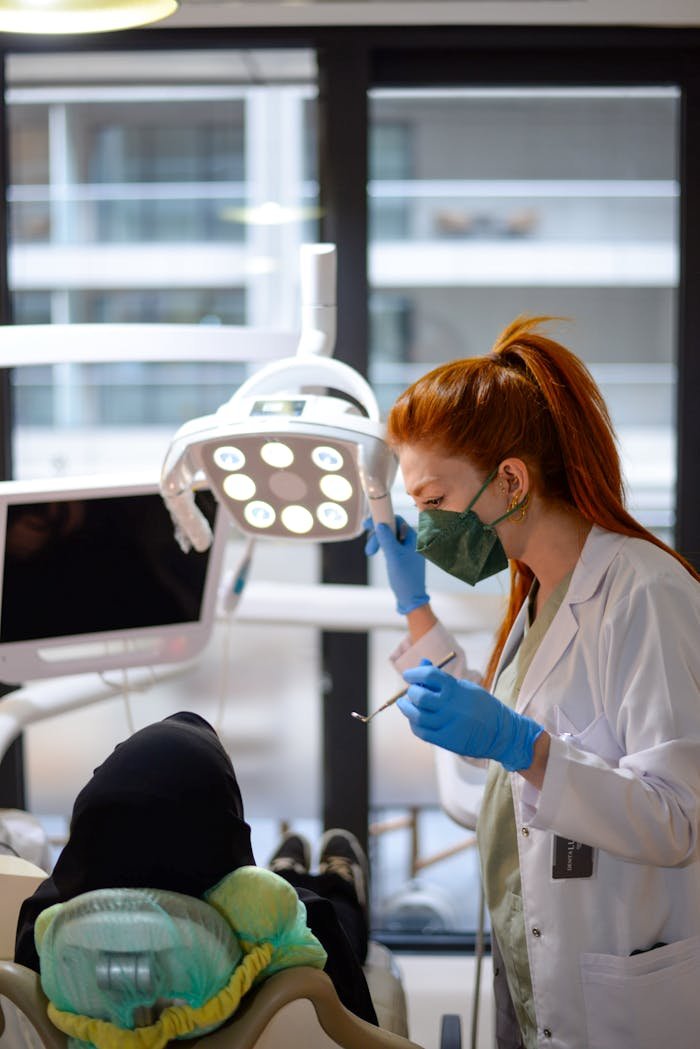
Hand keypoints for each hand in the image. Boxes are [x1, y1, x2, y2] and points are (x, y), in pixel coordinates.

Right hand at [364, 515, 429, 614]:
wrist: (410, 598)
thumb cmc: (405, 577)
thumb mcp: (394, 557)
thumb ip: (387, 539)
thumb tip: (379, 523)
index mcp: (413, 537)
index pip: (397, 520)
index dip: (382, 519)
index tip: (367, 524)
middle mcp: (411, 540)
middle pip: (391, 528)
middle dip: (377, 535)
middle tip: (369, 547)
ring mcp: (406, 548)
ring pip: (388, 537)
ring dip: (377, 541)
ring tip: (370, 553)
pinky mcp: (402, 555)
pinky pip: (390, 545)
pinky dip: (381, 546)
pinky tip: (376, 552)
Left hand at [398, 661, 543, 771]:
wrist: (501, 733)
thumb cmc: (481, 706)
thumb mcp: (465, 687)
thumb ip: (442, 678)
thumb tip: (422, 662)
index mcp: (457, 689)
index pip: (429, 675)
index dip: (414, 673)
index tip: (408, 675)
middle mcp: (452, 706)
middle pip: (420, 696)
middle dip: (411, 692)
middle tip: (411, 691)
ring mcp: (449, 724)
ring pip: (417, 716)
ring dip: (407, 708)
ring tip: (405, 704)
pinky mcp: (447, 740)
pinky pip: (422, 732)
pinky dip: (414, 724)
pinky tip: (415, 719)